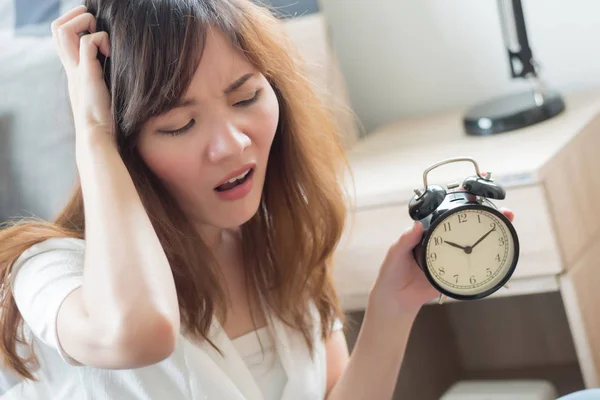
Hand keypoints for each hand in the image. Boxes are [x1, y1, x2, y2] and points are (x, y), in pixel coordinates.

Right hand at [51, 5, 112, 142]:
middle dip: (74, 15)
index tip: (94, 27)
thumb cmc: (105, 120)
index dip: (73, 23)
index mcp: (74, 71)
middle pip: (56, 28)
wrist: (98, 136)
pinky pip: (87, 42)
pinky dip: (101, 39)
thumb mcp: (104, 94)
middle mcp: (71, 68)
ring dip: (84, 22)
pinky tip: (112, 54)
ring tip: (102, 37)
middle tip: (95, 24)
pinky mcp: (87, 74)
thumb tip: (121, 69)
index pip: (61, 38)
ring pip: (63, 29)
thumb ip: (105, 79)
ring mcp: (77, 70)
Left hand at [369, 208, 514, 317]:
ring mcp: (450, 258)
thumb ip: (405, 240)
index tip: (476, 196)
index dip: (463, 205)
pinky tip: (498, 254)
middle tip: (503, 212)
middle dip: (487, 217)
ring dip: (492, 236)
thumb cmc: (391, 272)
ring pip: (474, 245)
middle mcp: (442, 242)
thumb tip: (417, 225)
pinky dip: (486, 260)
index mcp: (427, 233)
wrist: (396, 299)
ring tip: (506, 225)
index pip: (447, 215)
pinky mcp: (455, 274)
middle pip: (467, 227)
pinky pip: (472, 267)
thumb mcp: (395, 253)